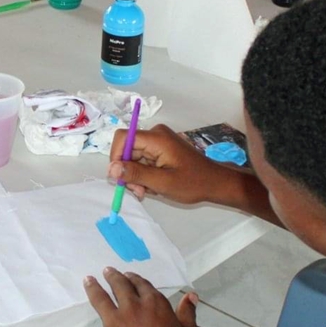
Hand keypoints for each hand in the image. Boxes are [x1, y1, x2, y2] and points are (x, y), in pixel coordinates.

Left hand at [86, 268, 199, 326]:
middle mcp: (132, 307)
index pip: (141, 284)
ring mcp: (114, 322)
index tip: (129, 275)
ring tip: (88, 280)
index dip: (135, 279)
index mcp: (154, 303)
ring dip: (93, 287)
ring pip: (100, 299)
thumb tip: (191, 296)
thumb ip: (188, 313)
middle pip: (119, 286)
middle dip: (113, 276)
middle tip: (107, 270)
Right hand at [109, 125, 234, 204]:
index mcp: (156, 138)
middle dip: (128, 171)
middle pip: (127, 149)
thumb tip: (111, 169)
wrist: (214, 183)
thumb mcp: (161, 182)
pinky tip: (153, 185)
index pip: (122, 138)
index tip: (120, 177)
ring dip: (136, 176)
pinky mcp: (161, 149)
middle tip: (138, 191)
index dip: (116, 157)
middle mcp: (155, 135)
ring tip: (148, 191)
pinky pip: (143, 159)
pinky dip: (144, 174)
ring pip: (134, 157)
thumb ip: (135, 174)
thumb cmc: (192, 183)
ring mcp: (158, 141)